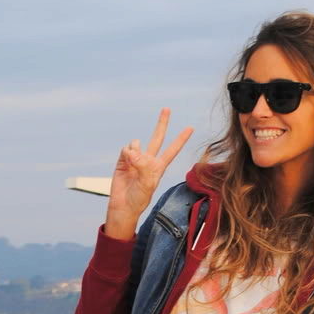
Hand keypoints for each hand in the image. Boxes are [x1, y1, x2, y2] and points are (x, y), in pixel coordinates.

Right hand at [105, 108, 193, 238]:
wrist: (123, 205)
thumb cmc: (138, 198)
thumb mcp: (147, 184)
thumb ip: (143, 166)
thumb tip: (134, 151)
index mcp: (159, 166)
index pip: (172, 150)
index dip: (181, 139)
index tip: (191, 128)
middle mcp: (148, 160)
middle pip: (157, 137)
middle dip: (162, 123)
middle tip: (167, 109)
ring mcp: (136, 158)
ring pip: (136, 143)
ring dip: (135, 151)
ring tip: (133, 164)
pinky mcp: (124, 159)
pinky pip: (126, 148)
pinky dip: (126, 154)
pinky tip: (126, 163)